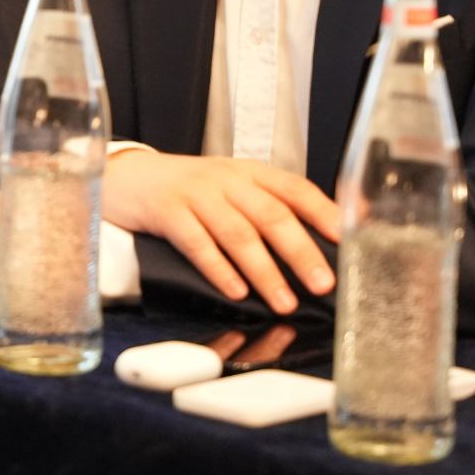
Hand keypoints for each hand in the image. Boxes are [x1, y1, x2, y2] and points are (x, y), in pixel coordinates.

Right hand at [102, 151, 340, 313]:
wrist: (126, 176)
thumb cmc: (185, 190)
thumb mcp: (227, 188)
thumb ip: (263, 208)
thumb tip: (313, 248)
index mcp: (247, 172)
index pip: (294, 188)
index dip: (324, 212)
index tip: (349, 239)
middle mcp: (225, 179)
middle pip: (271, 214)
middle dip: (300, 251)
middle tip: (322, 283)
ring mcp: (195, 194)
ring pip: (237, 232)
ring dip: (264, 270)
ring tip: (283, 301)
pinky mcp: (166, 211)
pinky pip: (197, 242)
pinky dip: (219, 269)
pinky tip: (236, 291)